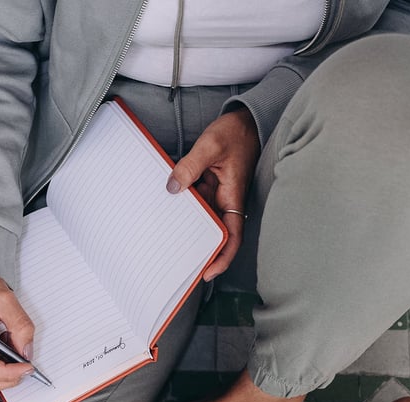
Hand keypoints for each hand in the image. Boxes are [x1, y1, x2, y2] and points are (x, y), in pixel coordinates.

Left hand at [166, 107, 259, 280]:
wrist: (244, 120)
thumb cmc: (235, 132)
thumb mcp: (210, 146)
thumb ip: (190, 166)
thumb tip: (173, 187)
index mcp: (233, 196)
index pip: (232, 235)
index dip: (223, 257)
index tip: (209, 272)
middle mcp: (227, 199)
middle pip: (214, 231)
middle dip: (200, 248)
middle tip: (177, 262)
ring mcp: (219, 193)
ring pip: (203, 216)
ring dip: (188, 225)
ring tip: (165, 235)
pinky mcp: (211, 185)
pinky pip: (197, 200)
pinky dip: (184, 205)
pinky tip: (167, 205)